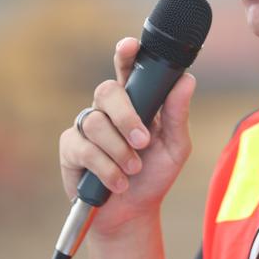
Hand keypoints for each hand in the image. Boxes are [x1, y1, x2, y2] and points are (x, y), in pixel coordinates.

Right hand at [59, 37, 195, 236]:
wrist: (132, 213)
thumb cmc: (154, 174)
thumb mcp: (175, 146)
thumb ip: (177, 114)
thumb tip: (187, 80)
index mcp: (135, 100)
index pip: (127, 69)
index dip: (126, 53)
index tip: (130, 45)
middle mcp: (108, 109)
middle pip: (107, 91)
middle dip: (125, 116)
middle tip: (142, 142)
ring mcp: (86, 127)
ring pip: (94, 122)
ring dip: (118, 150)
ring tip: (133, 168)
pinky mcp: (71, 149)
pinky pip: (83, 148)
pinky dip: (105, 167)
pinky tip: (117, 182)